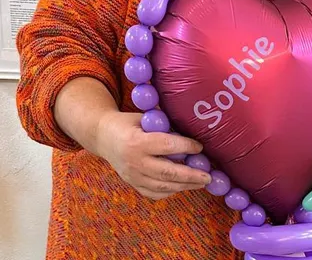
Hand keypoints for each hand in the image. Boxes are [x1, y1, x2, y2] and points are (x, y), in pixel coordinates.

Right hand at [94, 111, 211, 199]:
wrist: (103, 137)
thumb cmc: (128, 123)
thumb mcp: (145, 118)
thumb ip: (165, 126)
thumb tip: (193, 131)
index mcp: (136, 142)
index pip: (166, 146)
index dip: (186, 146)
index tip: (200, 147)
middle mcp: (134, 162)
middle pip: (167, 172)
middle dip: (191, 175)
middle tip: (208, 176)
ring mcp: (132, 176)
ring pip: (163, 186)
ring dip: (185, 186)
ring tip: (201, 182)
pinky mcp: (132, 184)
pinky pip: (154, 193)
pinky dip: (171, 191)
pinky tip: (184, 186)